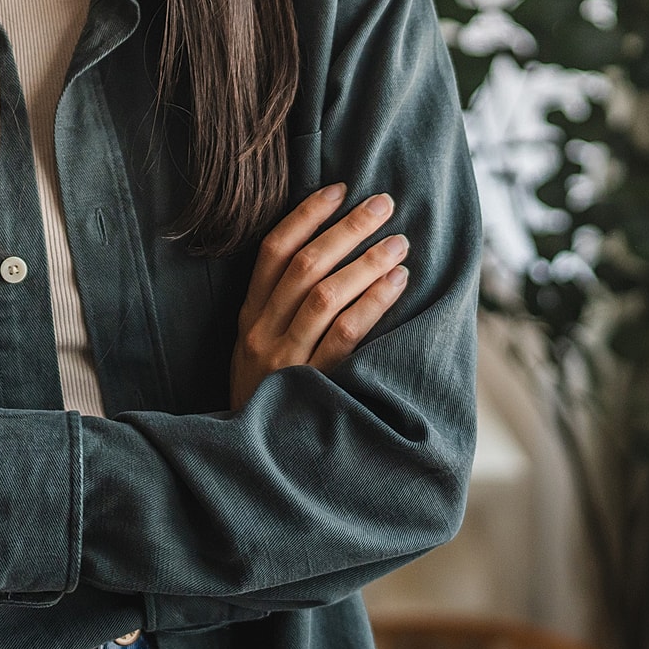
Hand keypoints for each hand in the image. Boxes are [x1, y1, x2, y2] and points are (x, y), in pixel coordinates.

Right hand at [230, 184, 407, 407]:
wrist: (254, 459)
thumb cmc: (268, 395)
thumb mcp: (257, 347)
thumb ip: (281, 308)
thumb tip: (329, 253)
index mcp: (249, 315)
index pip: (272, 250)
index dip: (305, 215)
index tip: (338, 189)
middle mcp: (263, 331)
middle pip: (305, 265)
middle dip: (346, 228)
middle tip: (383, 204)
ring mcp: (286, 359)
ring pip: (326, 295)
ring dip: (366, 261)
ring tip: (399, 242)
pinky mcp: (313, 385)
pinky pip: (345, 335)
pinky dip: (372, 303)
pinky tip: (397, 283)